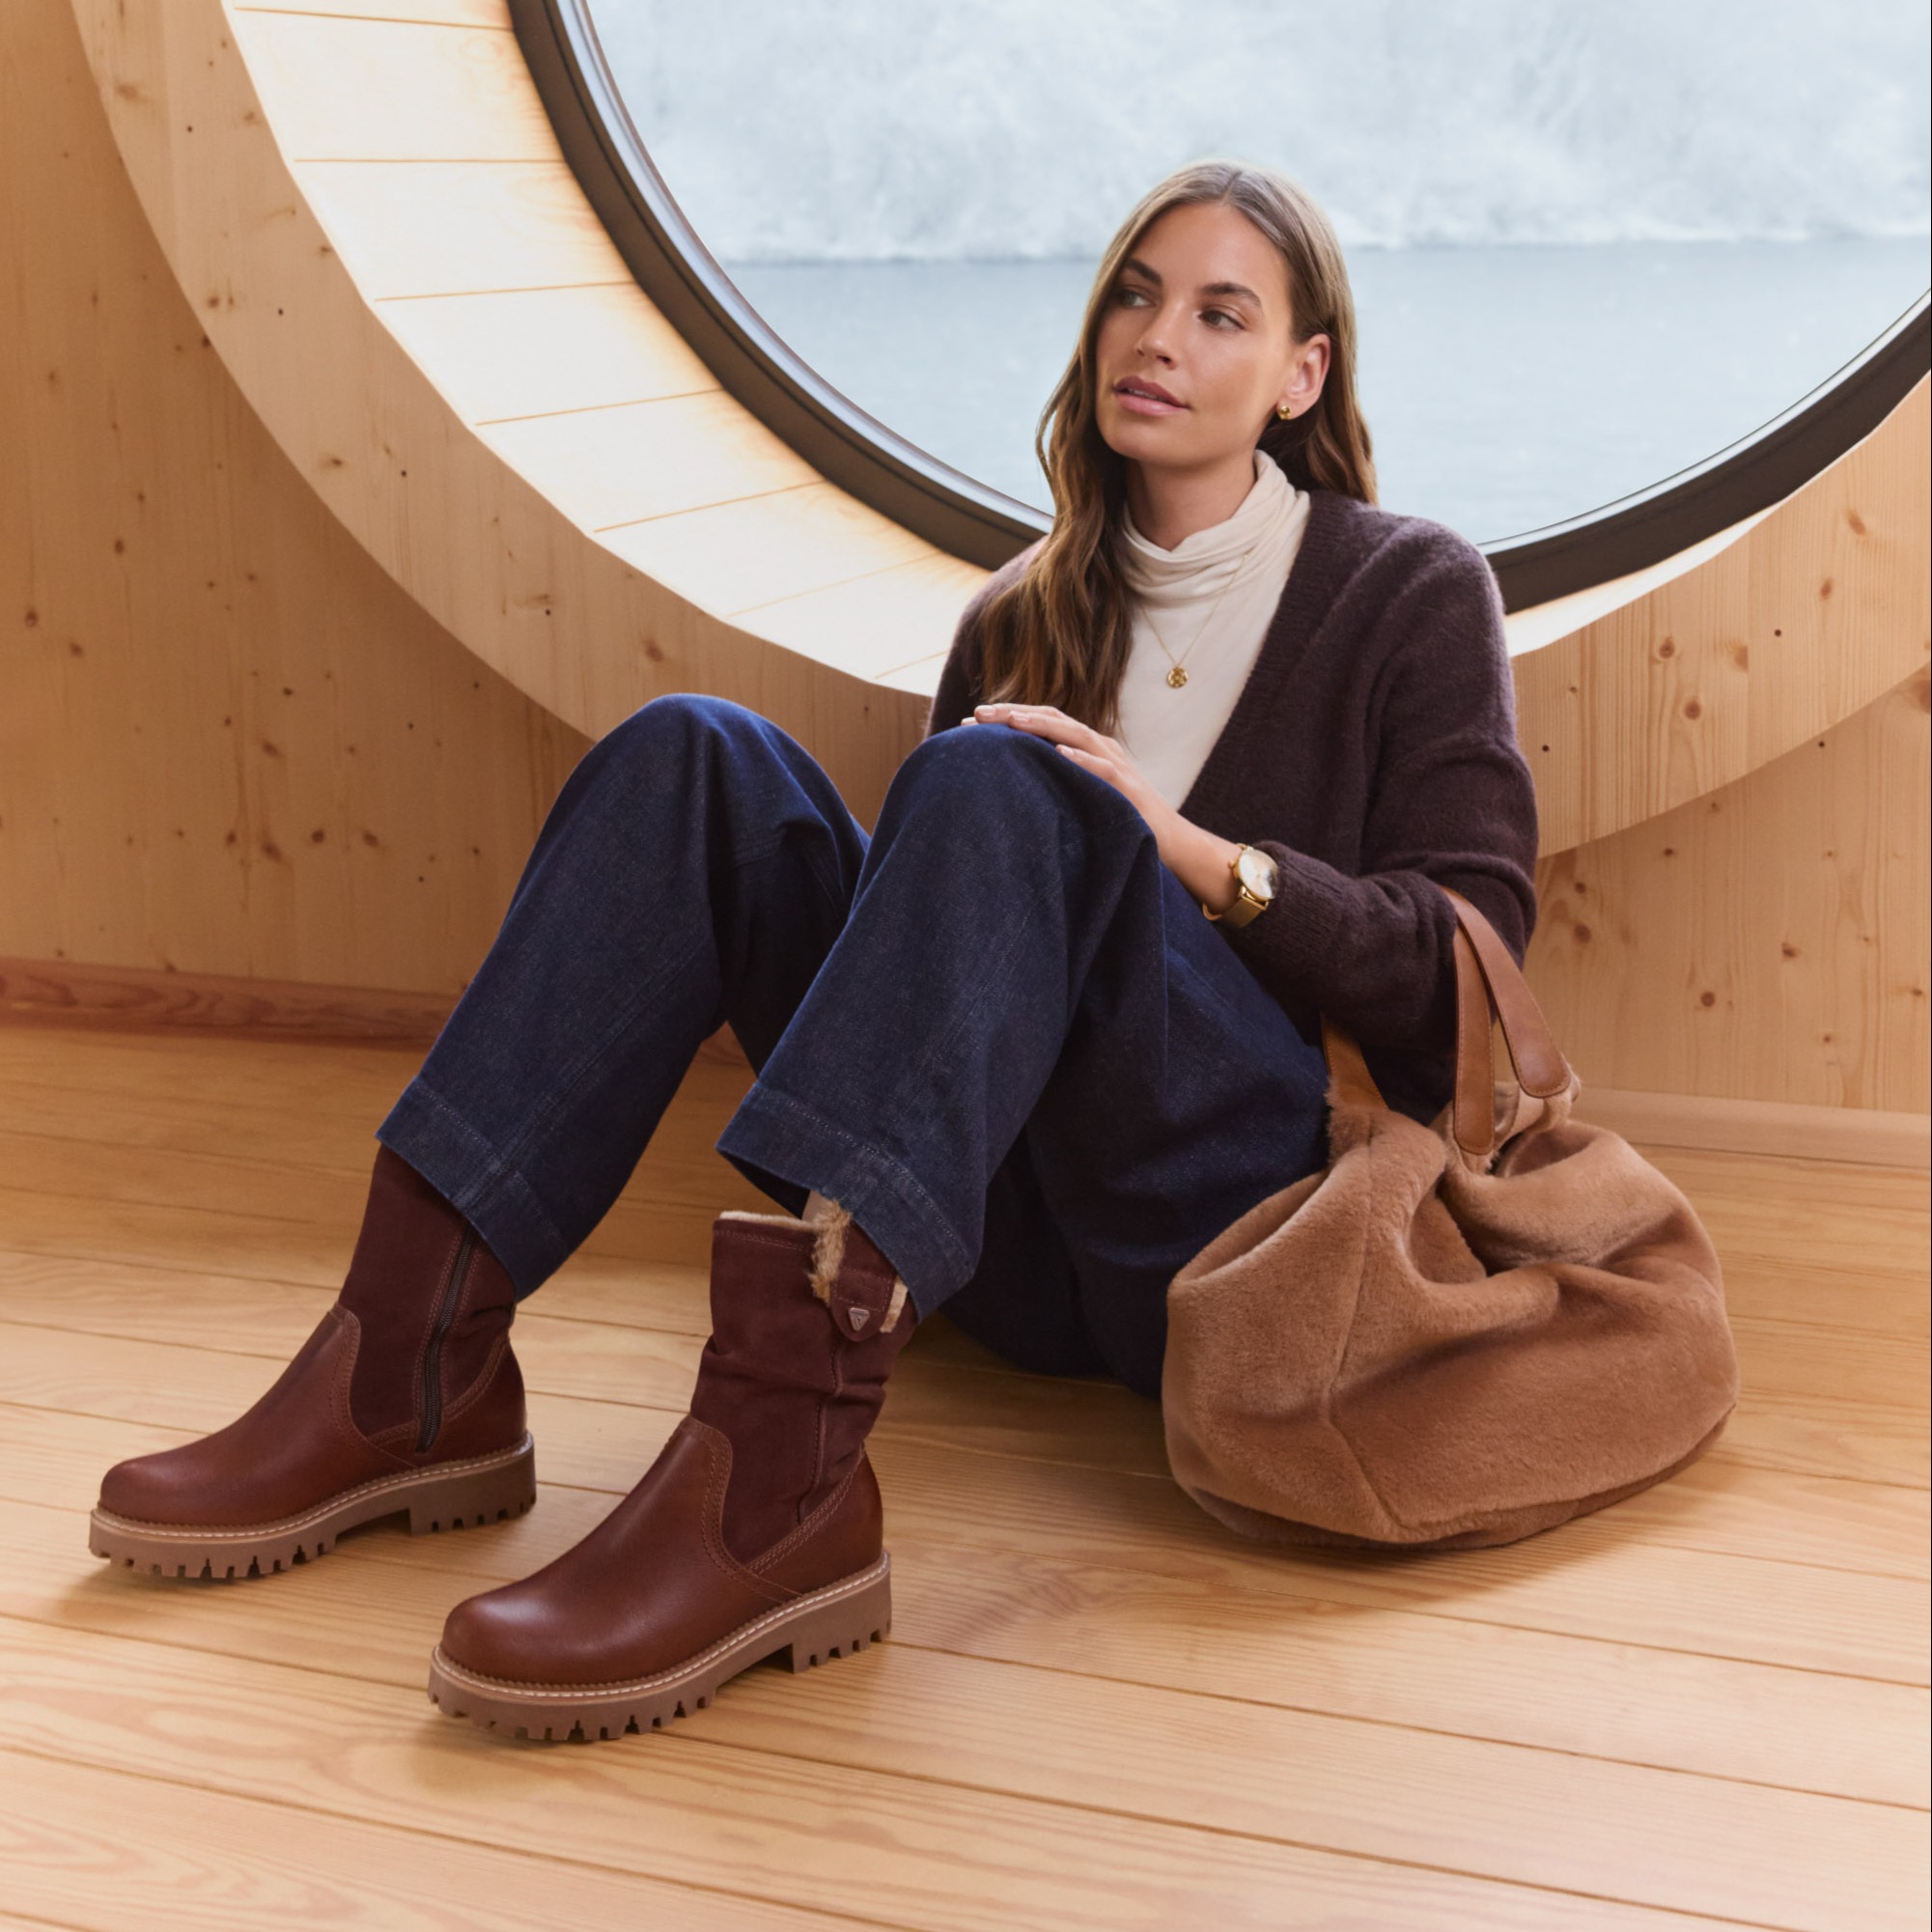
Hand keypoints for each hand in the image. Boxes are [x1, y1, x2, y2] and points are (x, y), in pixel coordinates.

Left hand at [965, 703, 1245, 912]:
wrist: (1172, 844)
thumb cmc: (1120, 821)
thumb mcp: (1081, 796)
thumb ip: (1055, 782)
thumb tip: (1010, 783)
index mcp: (1086, 748)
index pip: (1043, 723)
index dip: (1008, 717)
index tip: (970, 720)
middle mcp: (1100, 748)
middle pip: (1053, 720)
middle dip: (1014, 714)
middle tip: (977, 714)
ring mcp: (1116, 765)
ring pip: (1076, 735)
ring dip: (1041, 727)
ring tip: (1010, 722)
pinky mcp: (1129, 789)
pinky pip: (1104, 769)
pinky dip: (1081, 759)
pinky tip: (1058, 754)